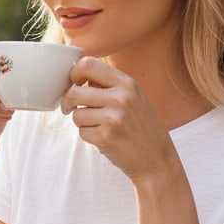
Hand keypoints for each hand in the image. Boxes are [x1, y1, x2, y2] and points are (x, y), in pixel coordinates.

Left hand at [62, 59, 176, 182]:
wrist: (156, 158)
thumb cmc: (142, 127)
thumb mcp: (134, 97)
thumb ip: (109, 85)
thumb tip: (79, 75)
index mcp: (127, 83)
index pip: (88, 64)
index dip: (74, 73)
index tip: (74, 83)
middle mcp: (120, 98)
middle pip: (74, 92)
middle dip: (67, 102)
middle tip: (69, 108)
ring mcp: (113, 118)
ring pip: (76, 114)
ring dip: (82, 122)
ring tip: (99, 126)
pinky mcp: (106, 137)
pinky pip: (82, 133)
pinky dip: (88, 136)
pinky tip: (104, 138)